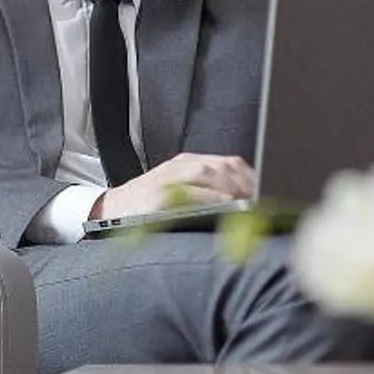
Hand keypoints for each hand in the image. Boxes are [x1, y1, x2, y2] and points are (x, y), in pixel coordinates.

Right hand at [94, 154, 257, 218]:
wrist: (107, 211)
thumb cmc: (146, 206)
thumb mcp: (178, 191)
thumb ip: (206, 191)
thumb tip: (243, 203)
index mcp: (186, 164)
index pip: (227, 163)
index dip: (250, 175)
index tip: (267, 190)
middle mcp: (178, 167)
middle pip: (222, 166)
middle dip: (246, 182)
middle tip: (263, 198)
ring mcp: (167, 180)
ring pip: (208, 173)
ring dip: (232, 187)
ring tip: (249, 200)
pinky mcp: (157, 196)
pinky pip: (189, 193)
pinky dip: (211, 197)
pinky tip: (227, 203)